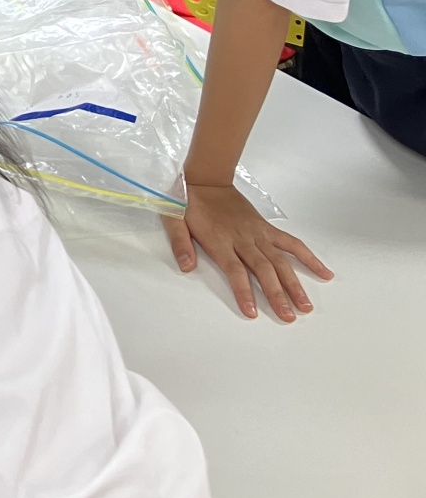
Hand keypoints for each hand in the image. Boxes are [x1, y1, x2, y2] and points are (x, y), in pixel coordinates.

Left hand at [163, 182, 331, 322]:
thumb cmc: (189, 202)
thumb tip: (186, 268)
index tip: (252, 312)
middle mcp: (243, 238)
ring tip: (306, 306)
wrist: (206, 179)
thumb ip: (180, 244)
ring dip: (295, 284)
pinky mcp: (267, 228)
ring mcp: (258, 233)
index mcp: (220, 240)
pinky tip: (324, 272)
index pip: (235, 270)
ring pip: (281, 260)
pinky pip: (291, 243)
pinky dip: (308, 257)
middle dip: (276, 295)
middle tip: (288, 317)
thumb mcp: (174, 220)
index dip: (244, 291)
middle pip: (263, 269)